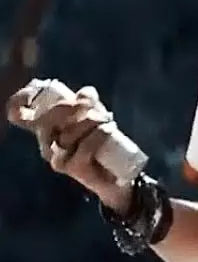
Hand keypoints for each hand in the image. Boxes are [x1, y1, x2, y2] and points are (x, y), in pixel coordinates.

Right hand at [6, 83, 130, 208]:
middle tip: (93, 107)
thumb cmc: (100, 138)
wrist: (115, 172)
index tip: (36, 90)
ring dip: (92, 121)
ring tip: (106, 120)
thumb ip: (85, 100)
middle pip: (47, 119)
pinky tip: (108, 129)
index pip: (18, 113)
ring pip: (69, 132)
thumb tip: (84, 93)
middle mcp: (45, 141)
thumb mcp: (92, 113)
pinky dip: (98, 135)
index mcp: (45, 126)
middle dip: (73, 107)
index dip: (20, 99)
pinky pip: (84, 146)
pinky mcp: (72, 168)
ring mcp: (56, 156)